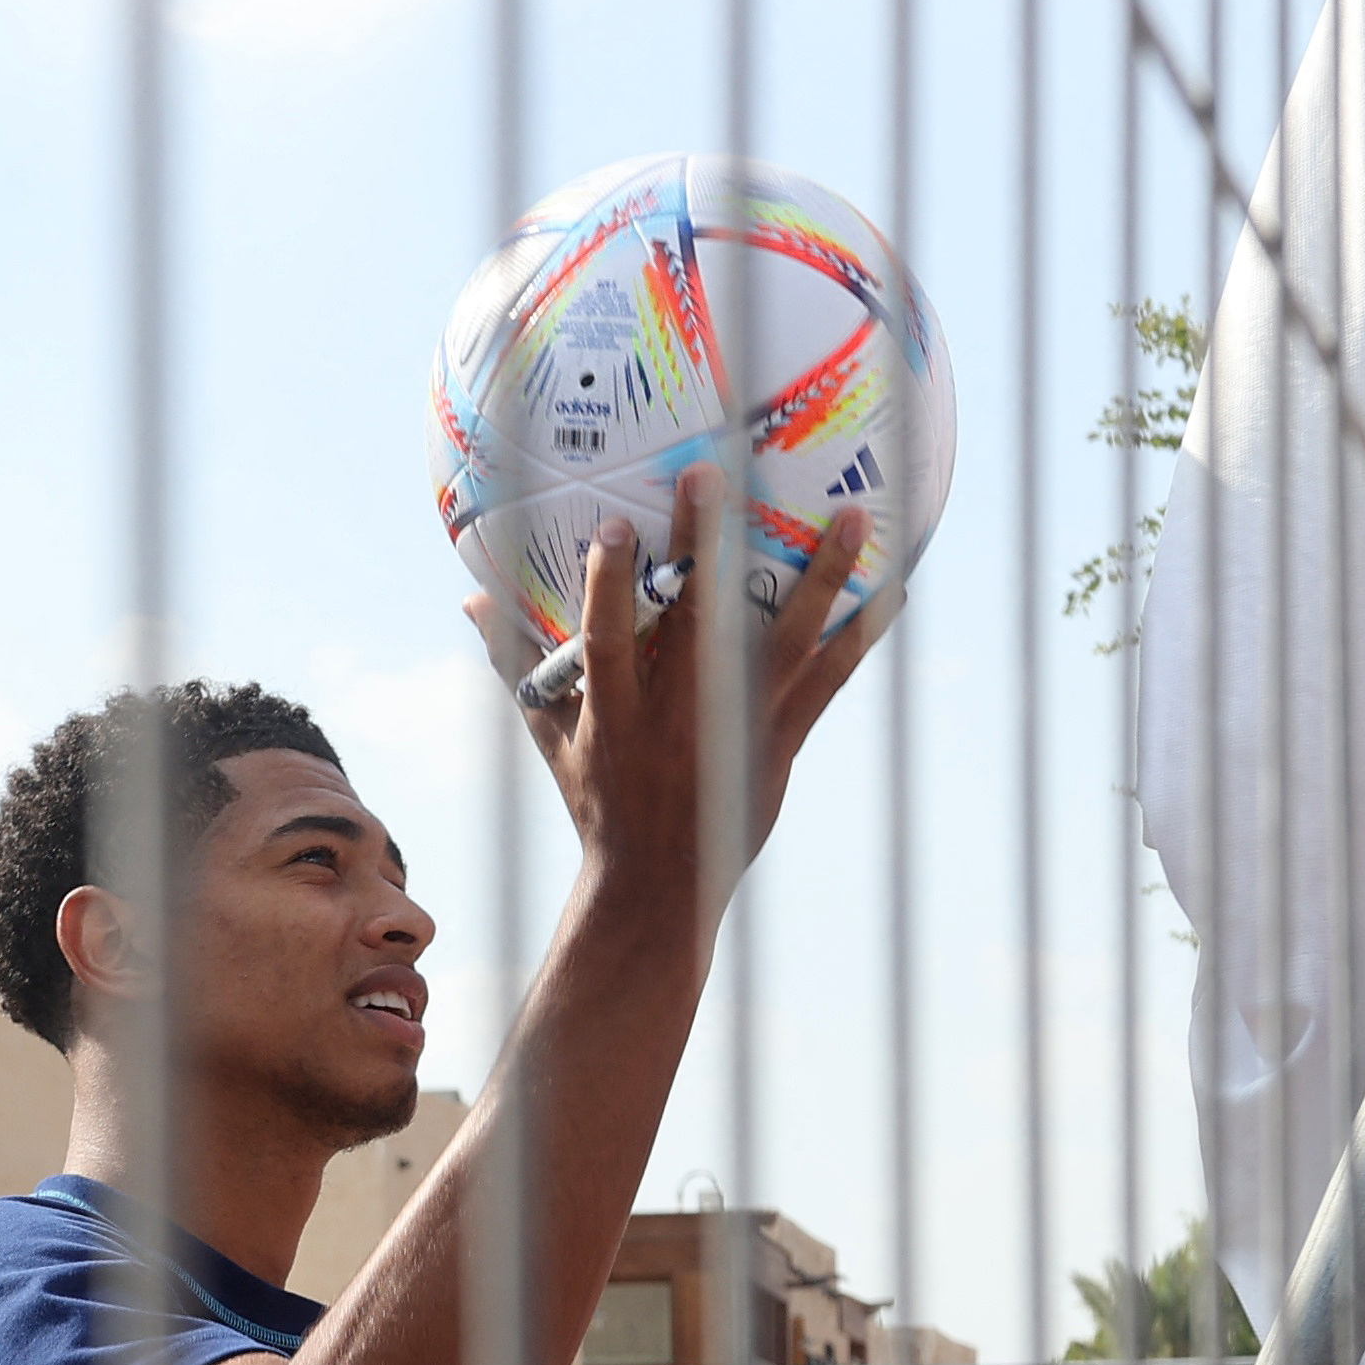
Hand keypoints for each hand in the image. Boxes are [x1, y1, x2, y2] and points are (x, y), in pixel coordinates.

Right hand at [467, 467, 894, 878]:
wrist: (658, 887)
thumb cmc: (599, 803)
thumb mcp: (549, 736)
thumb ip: (519, 663)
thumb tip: (472, 596)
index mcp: (616, 715)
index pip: (607, 642)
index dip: (610, 586)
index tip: (615, 529)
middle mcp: (679, 718)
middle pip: (698, 624)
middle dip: (706, 549)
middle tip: (714, 478)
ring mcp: (737, 730)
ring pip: (784, 644)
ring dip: (822, 578)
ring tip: (854, 517)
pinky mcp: (780, 744)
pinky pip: (828, 683)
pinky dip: (859, 635)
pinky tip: (893, 590)